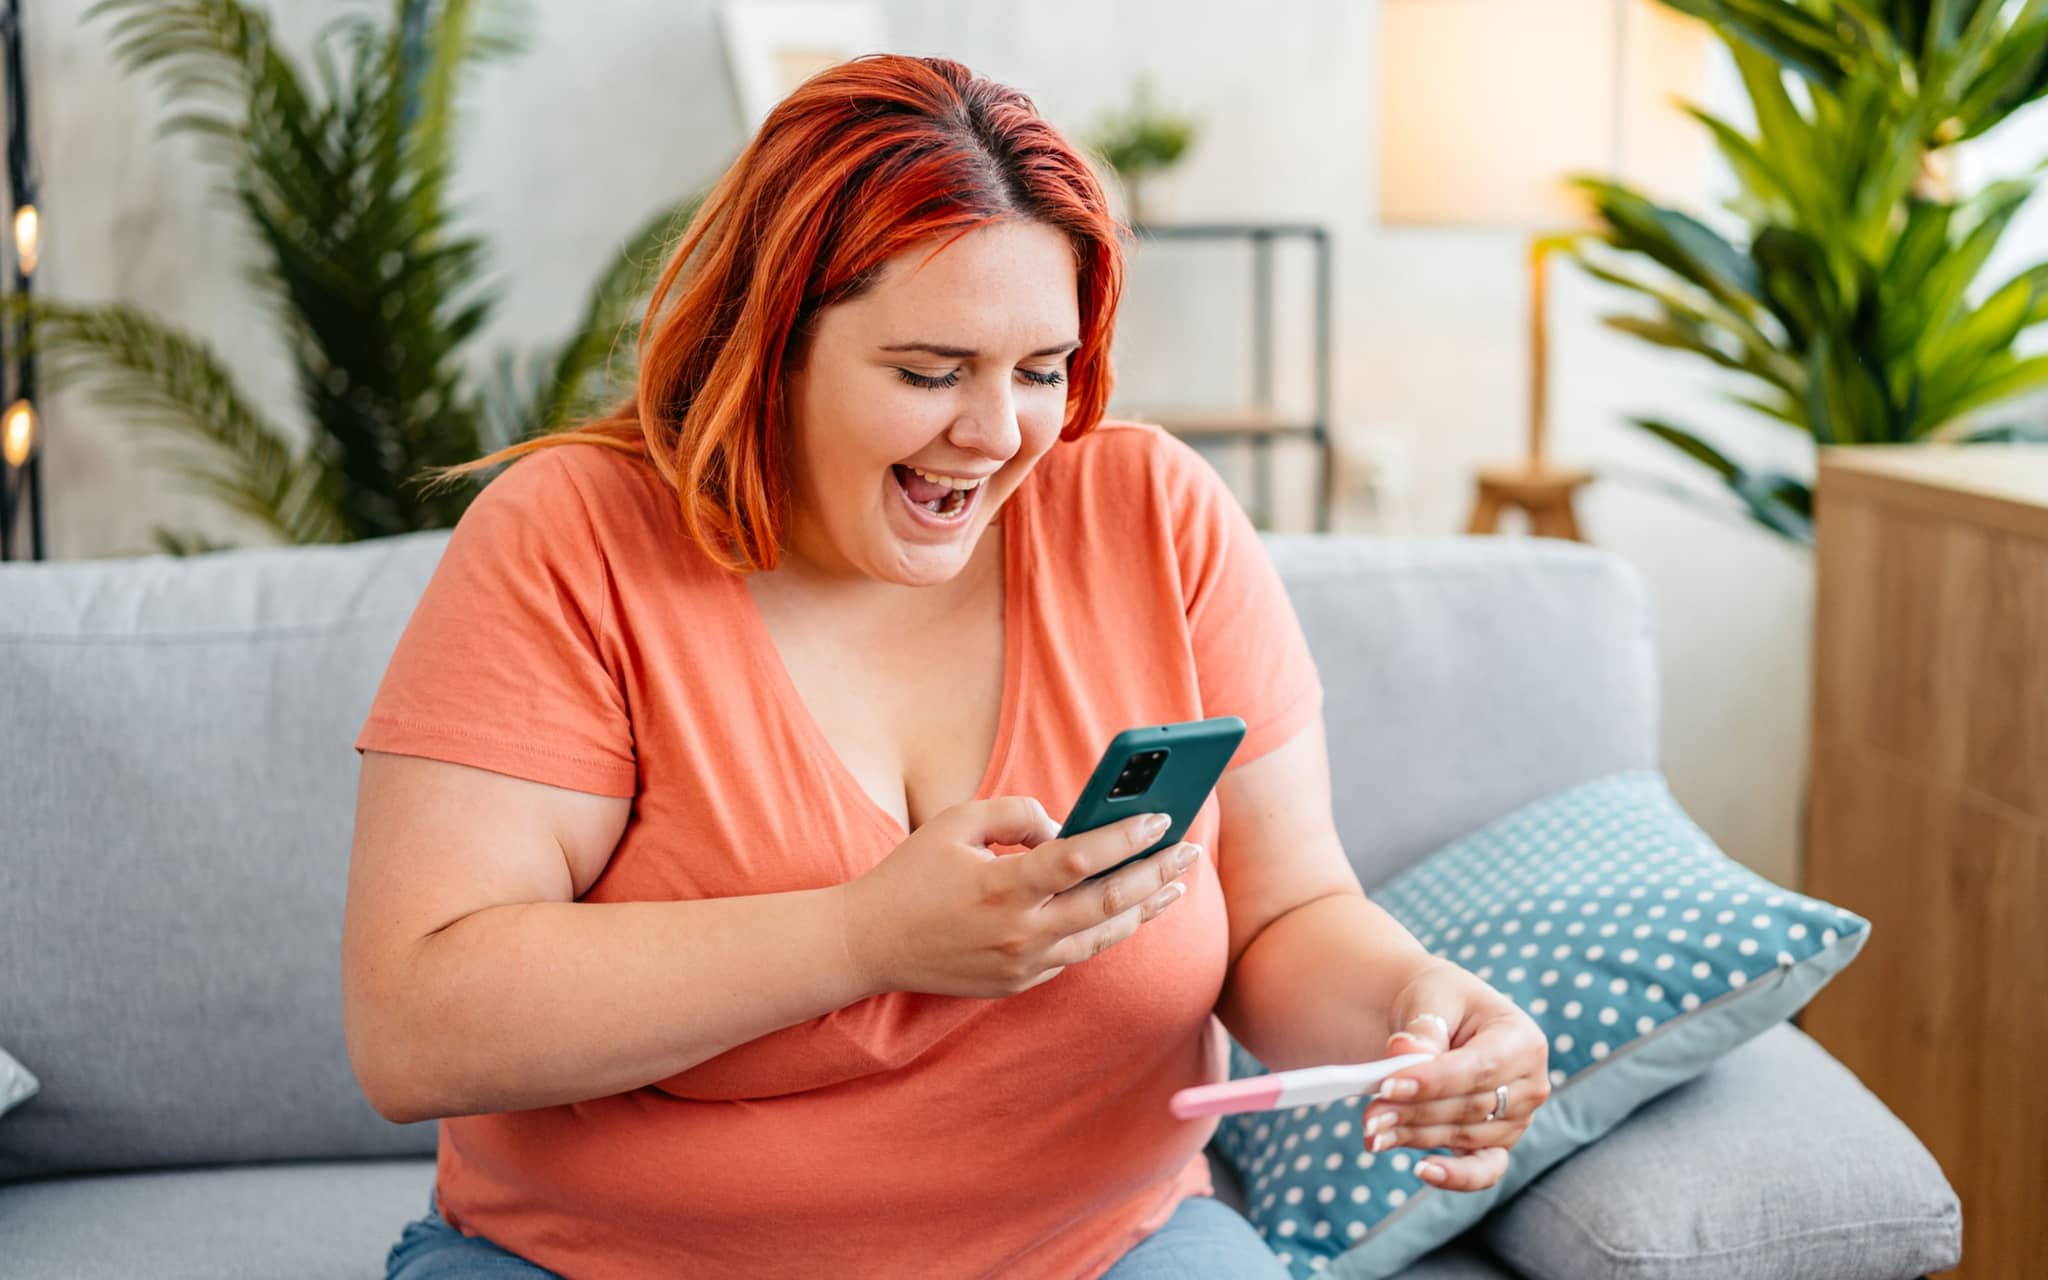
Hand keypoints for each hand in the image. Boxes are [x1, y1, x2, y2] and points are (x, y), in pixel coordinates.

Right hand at [839, 797, 1202, 998]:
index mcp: (1002, 887)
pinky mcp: (1019, 984)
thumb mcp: (955, 822)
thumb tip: (1064, 826)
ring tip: (1176, 886)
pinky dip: (1105, 930)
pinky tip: (1128, 911)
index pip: (1081, 860)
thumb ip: (1015, 814)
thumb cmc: (910, 875)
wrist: (868, 945)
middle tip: (1191, 852)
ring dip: (1145, 909)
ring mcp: (1022, 965)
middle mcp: (1019, 933)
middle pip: (1109, 905)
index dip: (1126, 837)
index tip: (1161, 816)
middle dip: (1157, 875)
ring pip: (1102, 938)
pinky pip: (1075, 955)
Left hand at [1359, 958, 1548, 1191]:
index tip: (1389, 1086)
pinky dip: (1456, 1176)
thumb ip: (1425, 1028)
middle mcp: (1530, 1085)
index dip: (1433, 1082)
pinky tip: (1423, 1171)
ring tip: (1372, 1130)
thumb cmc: (1439, 1001)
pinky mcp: (1496, 1143)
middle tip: (1369, 1114)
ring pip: (1463, 1136)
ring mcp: (1516, 1119)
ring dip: (1414, 1136)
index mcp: (1523, 1040)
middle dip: (1414, 1112)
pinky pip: (1484, 1170)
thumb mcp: (1433, 997)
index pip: (1479, 1069)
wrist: (1439, 1018)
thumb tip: (1408, 1051)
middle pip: (1469, 1108)